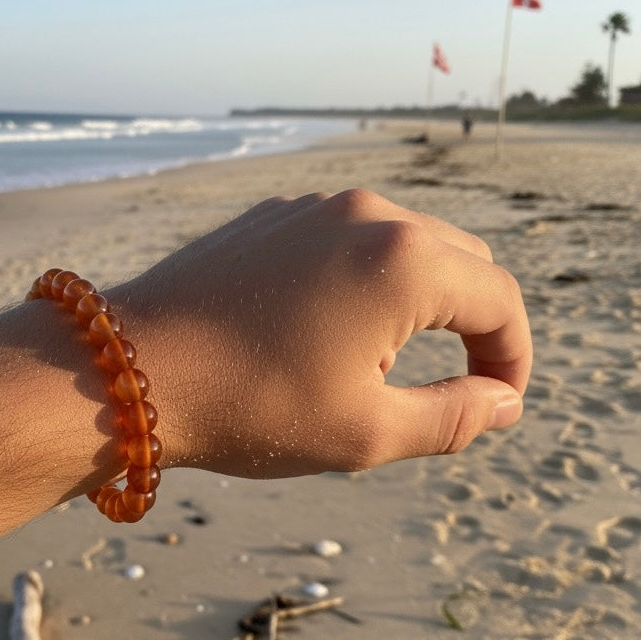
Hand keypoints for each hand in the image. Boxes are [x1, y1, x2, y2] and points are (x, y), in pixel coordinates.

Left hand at [112, 189, 531, 476]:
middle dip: (473, 325)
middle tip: (453, 387)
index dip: (512, 359)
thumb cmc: (247, 407)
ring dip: (419, 299)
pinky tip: (329, 330)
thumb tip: (505, 404)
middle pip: (461, 262)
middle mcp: (367, 214)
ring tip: (388, 364)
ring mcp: (313, 207)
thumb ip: (455, 417)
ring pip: (403, 245)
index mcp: (405, 261)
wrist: (128, 370)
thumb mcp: (366, 432)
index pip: (500, 301)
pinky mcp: (271, 216)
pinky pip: (346, 240)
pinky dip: (364, 279)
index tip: (496, 404)